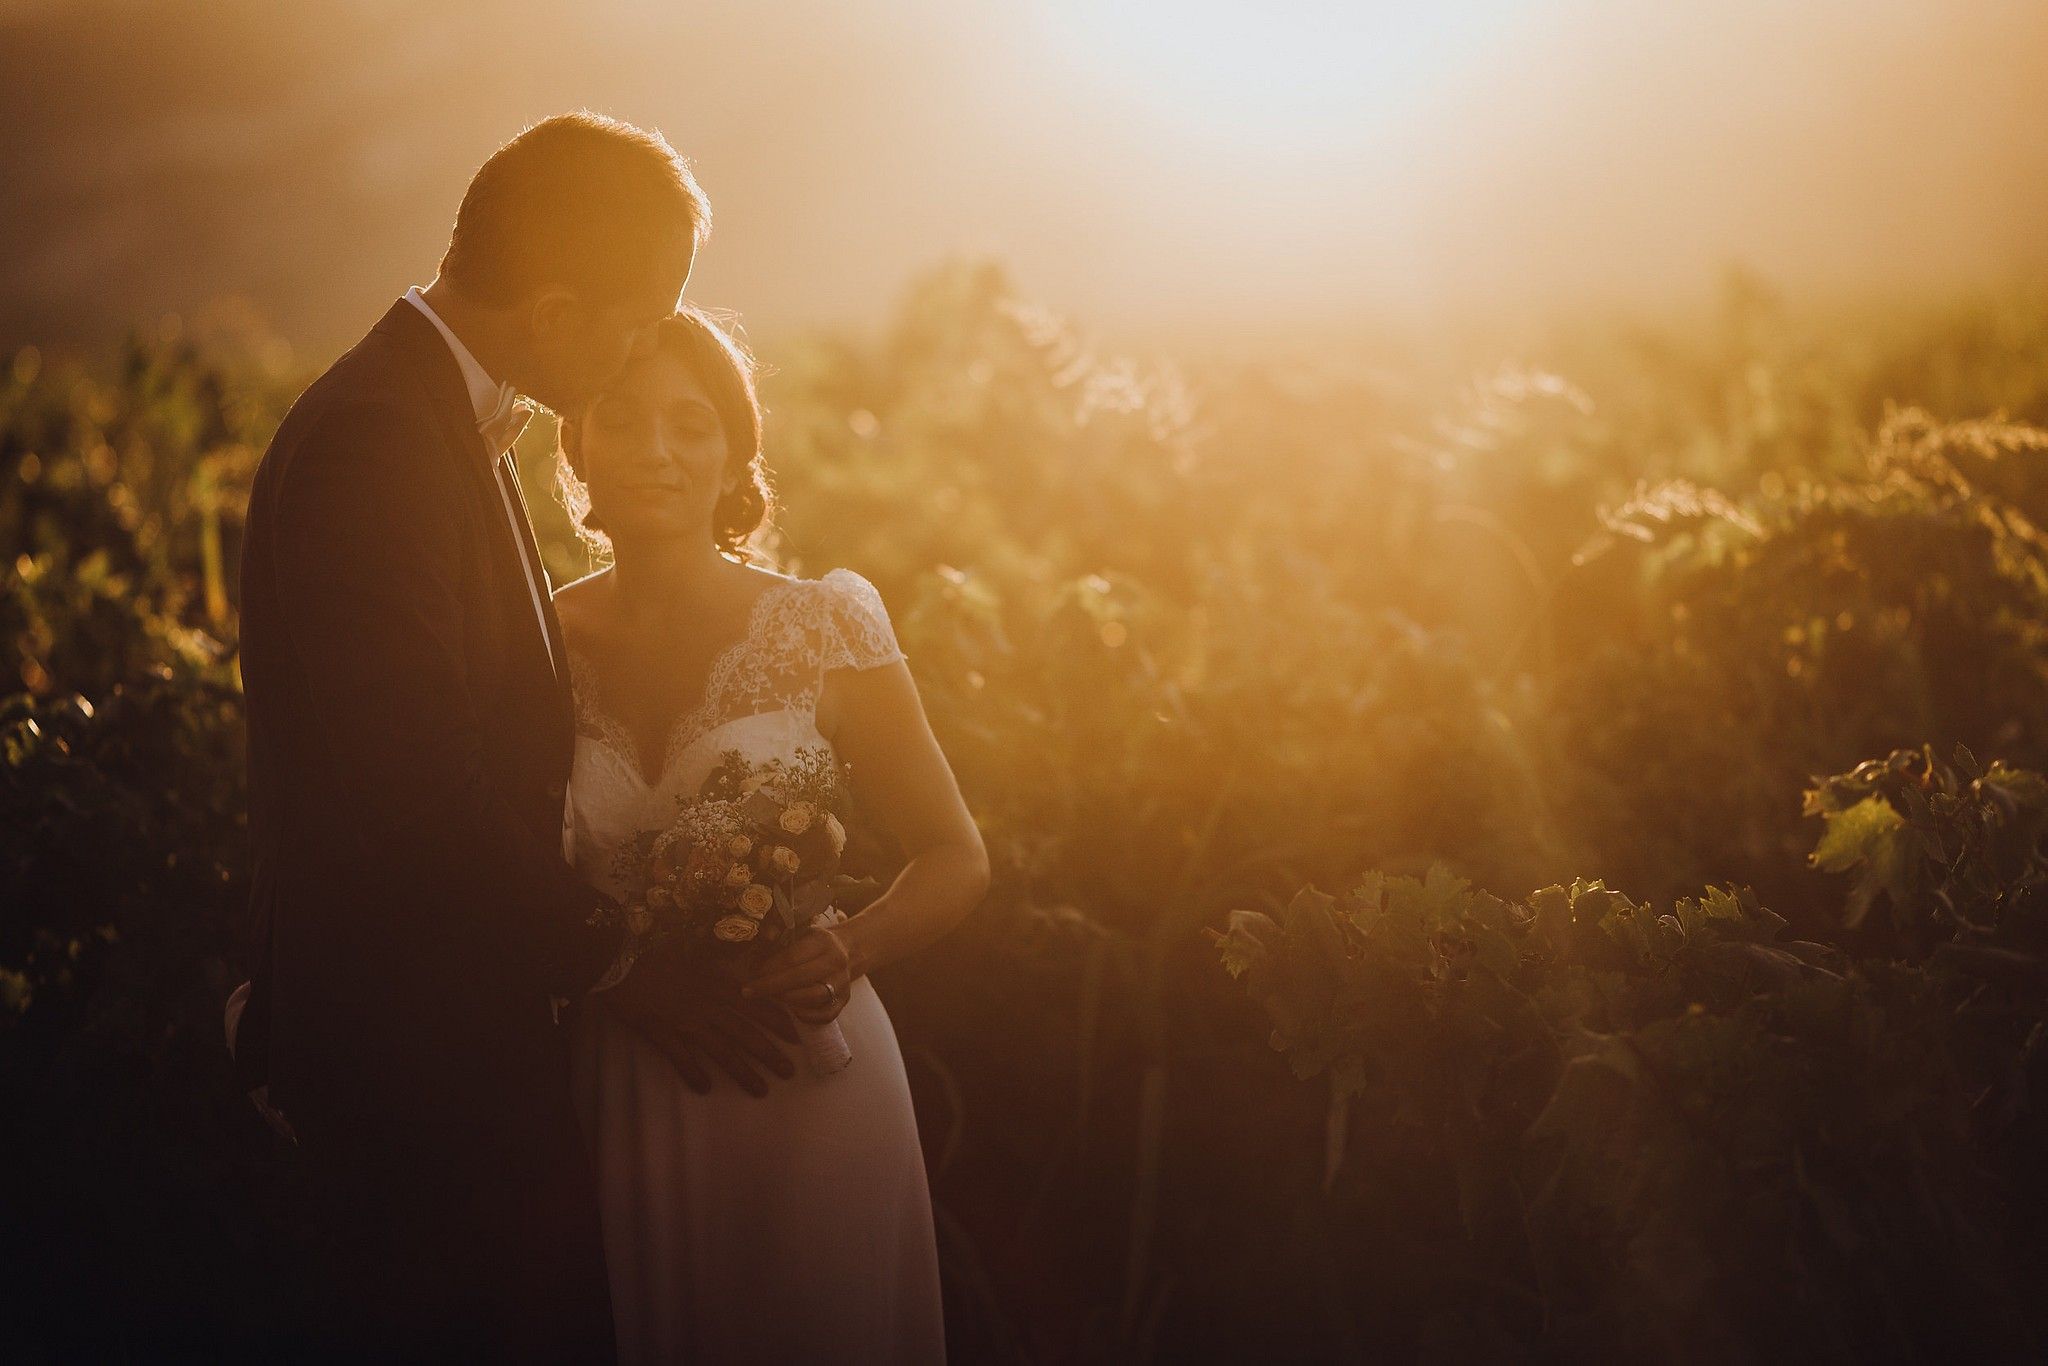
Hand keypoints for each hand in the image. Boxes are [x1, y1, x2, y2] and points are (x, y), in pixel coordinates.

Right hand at [601, 936, 797, 1095]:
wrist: (621, 963)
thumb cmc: (658, 957)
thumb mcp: (695, 959)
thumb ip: (718, 973)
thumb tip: (741, 980)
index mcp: (717, 985)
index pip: (755, 1006)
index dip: (777, 1022)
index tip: (796, 1036)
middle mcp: (708, 1005)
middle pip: (746, 1033)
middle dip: (770, 1054)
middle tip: (790, 1071)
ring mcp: (686, 1021)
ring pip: (722, 1051)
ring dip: (744, 1072)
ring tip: (761, 1090)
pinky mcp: (663, 1034)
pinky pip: (682, 1058)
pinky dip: (694, 1074)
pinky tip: (705, 1089)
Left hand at [743, 924, 856, 1025]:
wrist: (848, 950)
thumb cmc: (814, 943)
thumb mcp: (800, 931)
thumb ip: (780, 938)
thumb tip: (756, 949)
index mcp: (823, 941)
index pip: (792, 957)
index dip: (769, 967)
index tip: (751, 974)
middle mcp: (836, 961)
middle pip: (800, 978)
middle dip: (770, 986)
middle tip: (748, 991)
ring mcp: (842, 983)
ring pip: (813, 997)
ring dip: (786, 999)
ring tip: (770, 996)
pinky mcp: (844, 1001)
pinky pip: (824, 1015)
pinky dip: (805, 1015)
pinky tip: (790, 1009)